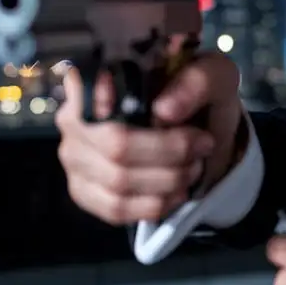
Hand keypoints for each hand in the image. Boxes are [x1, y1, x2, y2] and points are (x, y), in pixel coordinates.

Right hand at [56, 54, 242, 224]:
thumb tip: (165, 111)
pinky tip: (176, 191)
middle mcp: (73, 116)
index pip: (83, 87)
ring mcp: (75, 156)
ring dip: (168, 180)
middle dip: (169, 152)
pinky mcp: (84, 191)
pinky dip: (155, 204)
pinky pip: (116, 209)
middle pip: (115, 145)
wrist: (200, 131)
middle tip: (202, 146)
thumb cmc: (198, 97)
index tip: (159, 112)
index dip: (111, 101)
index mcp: (96, 75)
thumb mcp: (212, 76)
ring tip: (193, 168)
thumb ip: (195, 82)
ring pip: (118, 182)